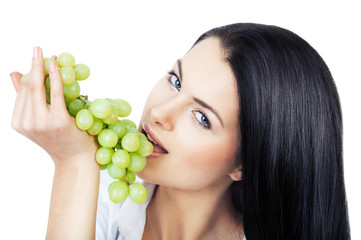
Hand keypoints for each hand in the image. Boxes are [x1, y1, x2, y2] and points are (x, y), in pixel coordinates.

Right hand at [11, 47, 97, 167]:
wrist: (77, 159)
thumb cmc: (61, 139)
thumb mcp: (40, 118)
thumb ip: (27, 98)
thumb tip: (14, 73)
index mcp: (19, 123)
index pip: (21, 92)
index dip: (28, 72)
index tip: (35, 56)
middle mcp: (27, 123)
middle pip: (28, 88)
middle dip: (33, 65)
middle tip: (38, 48)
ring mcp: (41, 123)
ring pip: (38, 89)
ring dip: (43, 68)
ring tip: (49, 56)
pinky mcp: (58, 121)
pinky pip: (56, 93)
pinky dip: (55, 76)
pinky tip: (56, 65)